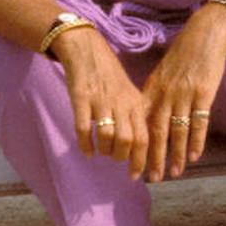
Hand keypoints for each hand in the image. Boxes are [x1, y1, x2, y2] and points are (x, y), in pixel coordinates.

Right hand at [49, 26, 150, 176]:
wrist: (87, 50)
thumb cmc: (109, 76)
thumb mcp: (129, 93)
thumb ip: (134, 116)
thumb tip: (139, 146)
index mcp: (135, 103)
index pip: (144, 137)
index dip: (141, 159)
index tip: (136, 175)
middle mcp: (121, 103)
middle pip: (128, 140)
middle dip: (122, 158)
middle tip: (116, 161)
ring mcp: (101, 101)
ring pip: (108, 136)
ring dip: (105, 150)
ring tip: (102, 151)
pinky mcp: (81, 99)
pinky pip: (84, 129)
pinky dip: (86, 145)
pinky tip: (87, 151)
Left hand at [139, 4, 225, 181]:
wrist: (206, 33)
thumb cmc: (185, 53)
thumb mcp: (163, 72)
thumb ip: (155, 94)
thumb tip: (146, 116)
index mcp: (153, 89)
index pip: (141, 124)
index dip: (137, 146)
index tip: (132, 165)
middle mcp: (165, 94)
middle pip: (157, 132)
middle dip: (152, 158)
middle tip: (150, 178)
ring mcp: (184, 94)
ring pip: (177, 131)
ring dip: (175, 155)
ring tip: (173, 174)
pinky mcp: (204, 93)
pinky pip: (199, 121)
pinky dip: (196, 140)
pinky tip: (193, 156)